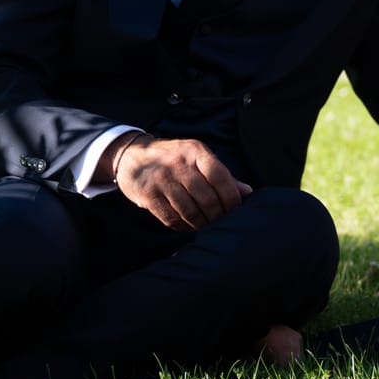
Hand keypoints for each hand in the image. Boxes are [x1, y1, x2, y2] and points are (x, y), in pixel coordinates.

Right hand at [114, 135, 250, 229]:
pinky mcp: (148, 194)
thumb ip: (220, 175)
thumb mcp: (196, 158)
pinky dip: (184, 227)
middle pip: (207, 198)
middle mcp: (178, 164)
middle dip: (218, 215)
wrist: (131, 155)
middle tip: (221, 222)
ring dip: (202, 224)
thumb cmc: (172, 158)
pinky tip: (189, 226)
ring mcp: (161, 179)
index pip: (220, 176)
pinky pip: (171, 218)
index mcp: (195, 151)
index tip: (236, 209)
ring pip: (190, 211)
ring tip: (207, 226)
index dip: (232, 197)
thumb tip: (248, 192)